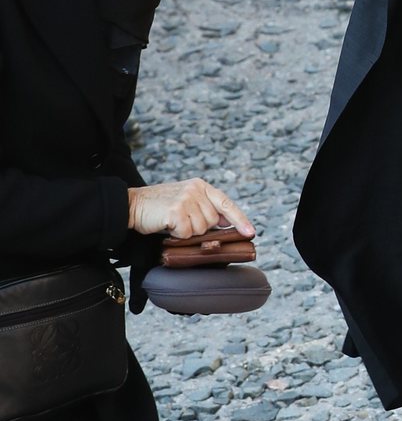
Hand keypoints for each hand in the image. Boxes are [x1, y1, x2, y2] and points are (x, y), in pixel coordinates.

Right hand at [128, 180, 254, 239]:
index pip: (226, 203)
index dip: (240, 219)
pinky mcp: (176, 211)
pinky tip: (166, 225)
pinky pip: (186, 233)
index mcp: (201, 186)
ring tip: (172, 222)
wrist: (132, 205)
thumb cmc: (159, 207)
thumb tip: (225, 222)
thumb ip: (205, 207)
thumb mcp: (185, 200)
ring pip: (200, 229)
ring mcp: (186, 199)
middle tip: (180, 220)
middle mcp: (196, 190)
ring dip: (186, 231)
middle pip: (212, 221)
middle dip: (198, 227)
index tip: (250, 233)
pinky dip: (176, 234)